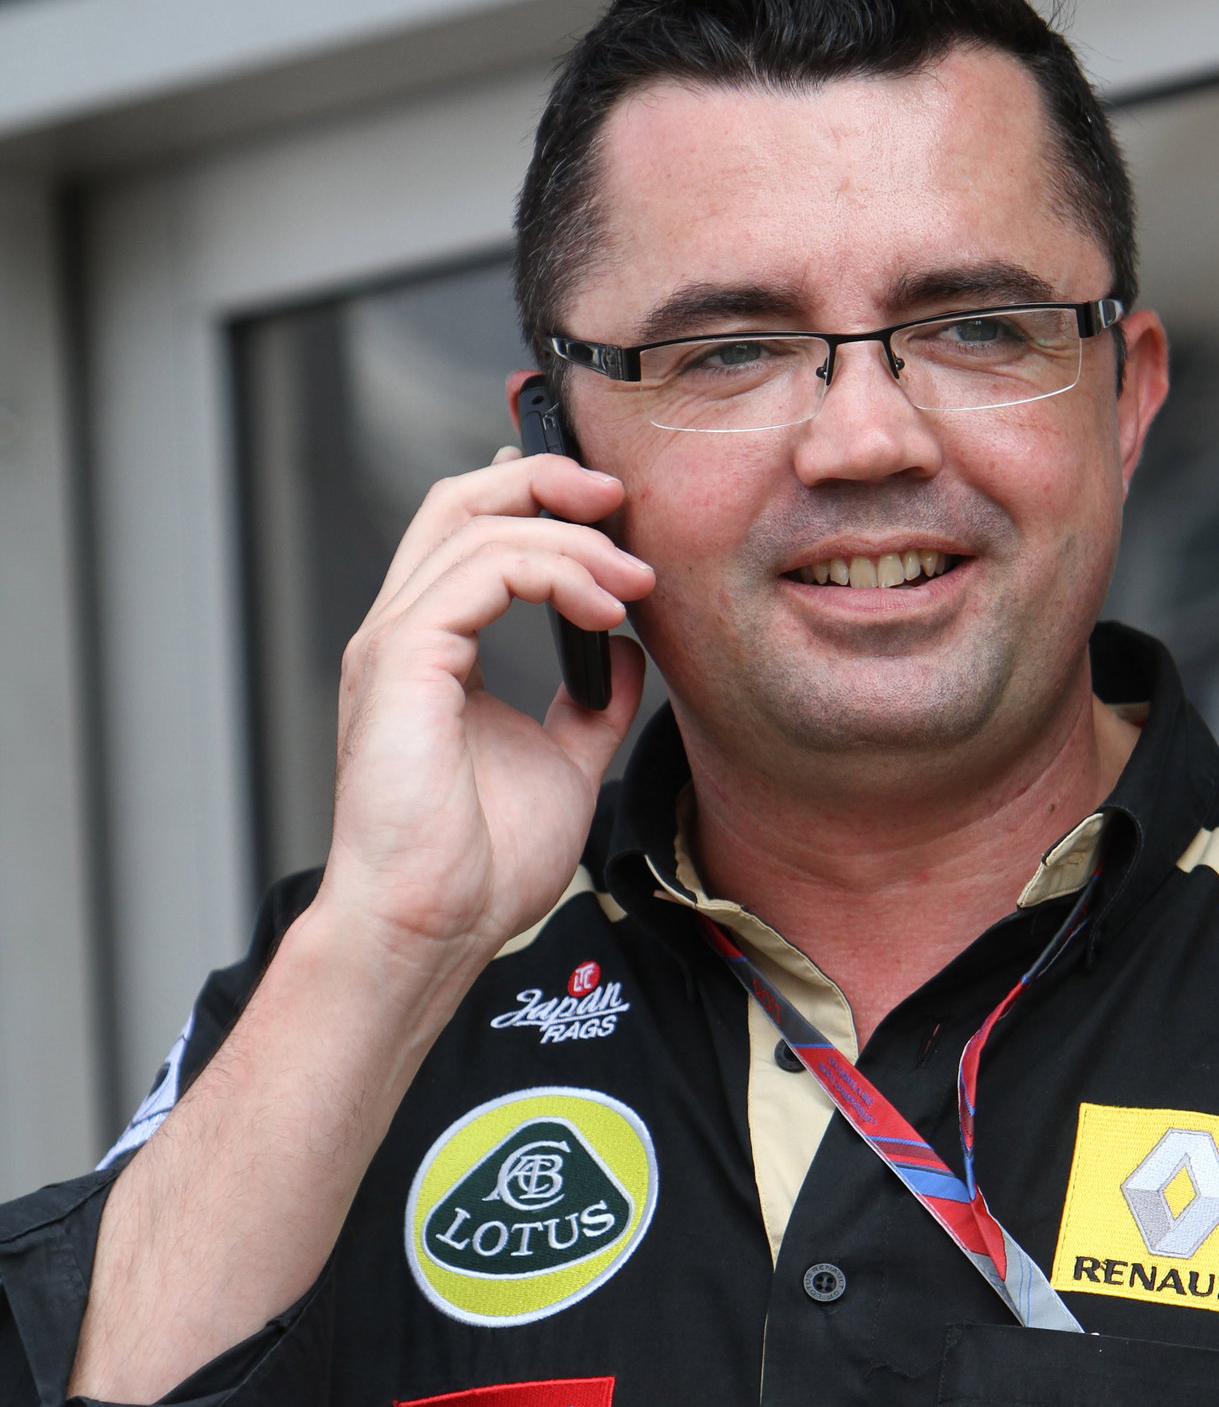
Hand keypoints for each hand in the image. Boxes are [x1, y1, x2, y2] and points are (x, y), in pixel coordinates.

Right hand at [315, 449, 655, 981]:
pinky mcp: (402, 658)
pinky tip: (603, 609)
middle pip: (461, 500)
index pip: (472, 533)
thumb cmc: (478, 869)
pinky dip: (552, 572)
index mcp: (431, 651)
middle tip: (625, 501)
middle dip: (547, 479)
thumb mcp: (564, 766)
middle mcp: (404, 634)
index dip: (539, 500)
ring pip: (478, 525)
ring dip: (574, 540)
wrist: (431, 927)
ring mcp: (395, 642)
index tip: (619, 519)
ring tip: (635, 582)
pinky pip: (482, 570)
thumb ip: (589, 706)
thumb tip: (625, 654)